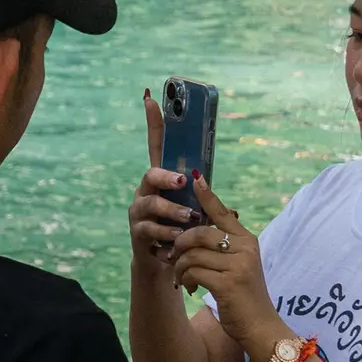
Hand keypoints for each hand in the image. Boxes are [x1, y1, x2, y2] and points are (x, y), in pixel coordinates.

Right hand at [128, 90, 203, 266]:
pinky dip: (167, 234)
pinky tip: (177, 239)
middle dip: (166, 176)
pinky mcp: (138, 231)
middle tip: (182, 181)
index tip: (151, 98)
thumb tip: (224, 202)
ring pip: (151, 203)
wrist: (166, 263)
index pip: (157, 145)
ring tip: (189, 218)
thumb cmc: (184, 230)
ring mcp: (140, 210)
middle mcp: (147, 190)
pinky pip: (150, 228)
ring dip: (172, 210)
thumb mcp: (198, 211)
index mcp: (162, 179)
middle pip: (150, 173)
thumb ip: (206, 202)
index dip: (154, 123)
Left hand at [169, 177, 278, 358]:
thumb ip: (223, 248)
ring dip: (181, 266)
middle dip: (180, 244)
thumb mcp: (238, 266)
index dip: (207, 196)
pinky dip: (185, 279)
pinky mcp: (227, 283)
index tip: (195, 178)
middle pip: (200, 232)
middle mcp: (244, 248)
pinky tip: (190, 288)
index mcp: (247, 240)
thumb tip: (196, 232)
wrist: (260, 327)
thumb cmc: (244, 297)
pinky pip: (193, 271)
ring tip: (183, 278)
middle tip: (174, 257)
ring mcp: (237, 266)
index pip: (223, 212)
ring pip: (192, 253)